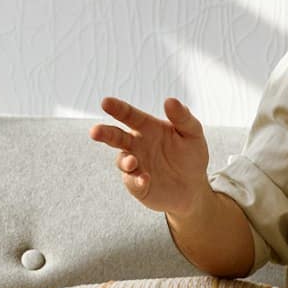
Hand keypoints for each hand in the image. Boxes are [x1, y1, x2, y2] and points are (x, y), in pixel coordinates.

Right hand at [89, 96, 213, 216]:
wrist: (193, 187)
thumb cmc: (190, 155)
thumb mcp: (192, 134)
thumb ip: (182, 117)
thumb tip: (170, 100)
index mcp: (146, 128)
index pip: (129, 115)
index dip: (117, 108)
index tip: (105, 102)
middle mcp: (136, 145)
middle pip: (115, 136)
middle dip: (104, 133)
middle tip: (94, 131)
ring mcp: (135, 166)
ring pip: (121, 161)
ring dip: (125, 161)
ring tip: (133, 162)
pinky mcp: (137, 186)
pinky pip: (132, 182)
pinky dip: (137, 181)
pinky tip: (145, 179)